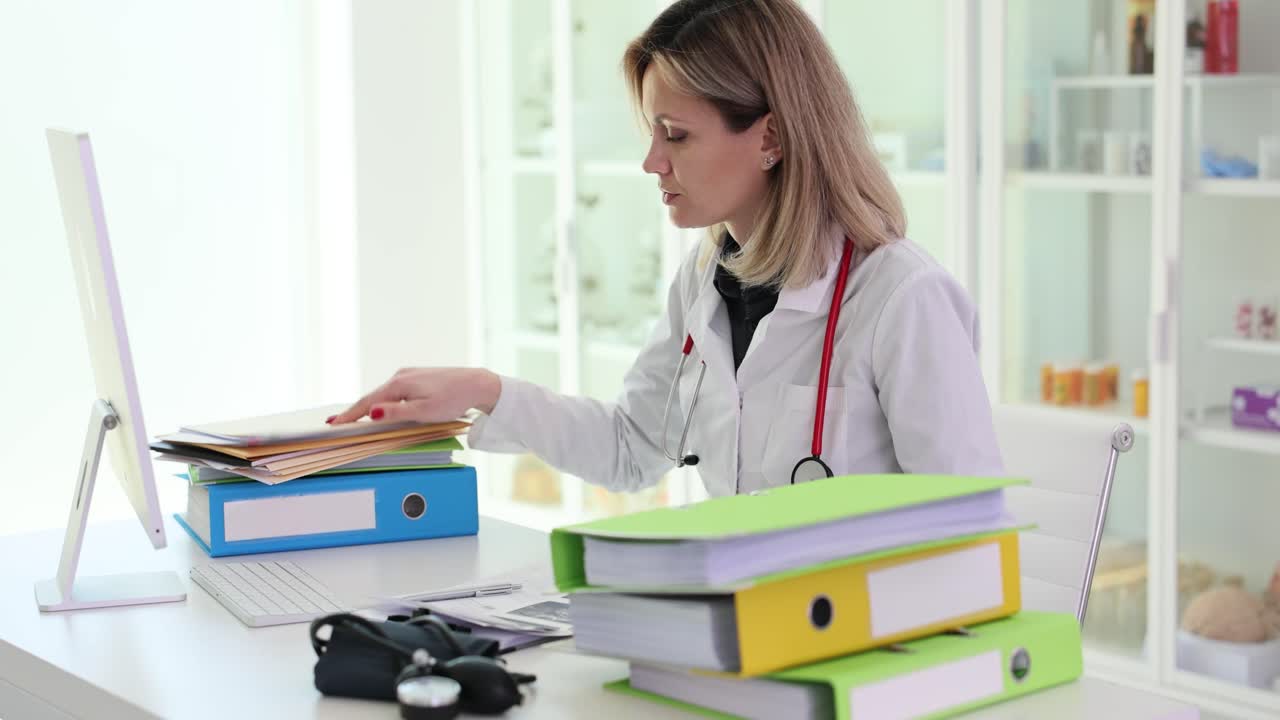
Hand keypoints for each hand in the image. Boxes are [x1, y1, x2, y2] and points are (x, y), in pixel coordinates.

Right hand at [328, 368, 500, 424]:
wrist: (476, 384)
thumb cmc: (453, 399)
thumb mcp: (424, 411)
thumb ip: (395, 413)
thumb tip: (370, 413)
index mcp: (399, 384)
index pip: (367, 402)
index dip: (349, 415)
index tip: (332, 424)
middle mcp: (401, 375)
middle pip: (372, 396)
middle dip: (354, 410)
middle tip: (336, 423)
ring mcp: (409, 374)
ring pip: (383, 393)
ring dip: (368, 405)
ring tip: (352, 417)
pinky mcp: (418, 377)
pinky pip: (394, 391)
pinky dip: (383, 400)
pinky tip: (380, 406)